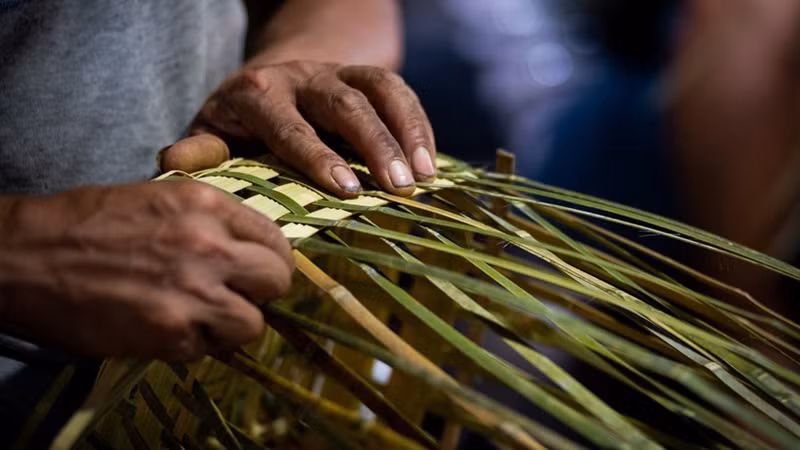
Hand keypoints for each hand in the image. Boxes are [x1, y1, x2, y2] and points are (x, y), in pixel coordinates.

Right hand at [0, 181, 292, 361]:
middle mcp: (208, 244)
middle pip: (277, 281)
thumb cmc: (89, 222)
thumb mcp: (161, 198)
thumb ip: (212, 221)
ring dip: (232, 325)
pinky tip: (166, 328)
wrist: (26, 256)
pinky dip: (193, 344)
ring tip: (203, 318)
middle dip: (261, 293)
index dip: (268, 261)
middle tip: (237, 296)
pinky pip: (209, 348)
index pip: (276, 241)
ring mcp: (192, 290)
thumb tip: (251, 251)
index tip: (255, 272)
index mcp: (207, 204)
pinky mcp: (170, 332)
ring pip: (253, 324)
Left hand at [160, 61, 436, 196]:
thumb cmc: (241, 127)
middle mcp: (300, 77)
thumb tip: (173, 161)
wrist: (273, 83)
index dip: (317, 156)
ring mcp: (338, 72)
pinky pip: (400, 90)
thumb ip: (201, 149)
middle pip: (342, 102)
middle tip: (396, 186)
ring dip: (405, 131)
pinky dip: (419, 124)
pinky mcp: (366, 76)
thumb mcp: (215, 134)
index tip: (346, 190)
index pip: (288, 124)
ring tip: (423, 176)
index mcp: (256, 94)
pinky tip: (431, 162)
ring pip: (379, 89)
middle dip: (373, 143)